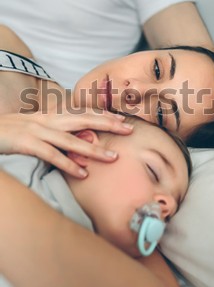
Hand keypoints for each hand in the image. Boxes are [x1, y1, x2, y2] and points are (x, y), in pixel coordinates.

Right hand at [0, 110, 132, 177]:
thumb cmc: (11, 131)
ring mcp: (37, 131)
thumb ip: (56, 130)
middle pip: (83, 120)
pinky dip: (68, 164)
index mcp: (51, 115)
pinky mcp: (27, 144)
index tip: (121, 119)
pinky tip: (82, 174)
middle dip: (107, 124)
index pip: (82, 113)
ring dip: (94, 149)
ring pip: (71, 140)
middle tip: (128, 129)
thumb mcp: (36, 126)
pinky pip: (51, 155)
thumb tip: (77, 138)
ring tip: (113, 157)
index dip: (102, 115)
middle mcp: (48, 120)